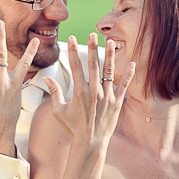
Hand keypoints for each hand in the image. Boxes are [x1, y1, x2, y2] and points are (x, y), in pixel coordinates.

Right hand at [44, 35, 133, 149]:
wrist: (90, 143)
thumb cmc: (73, 128)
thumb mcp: (59, 111)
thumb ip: (54, 93)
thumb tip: (46, 77)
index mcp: (79, 92)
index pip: (76, 67)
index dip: (74, 51)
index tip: (73, 38)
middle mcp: (94, 92)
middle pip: (94, 65)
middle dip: (92, 48)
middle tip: (92, 34)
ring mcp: (107, 97)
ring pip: (110, 72)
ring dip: (110, 56)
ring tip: (111, 42)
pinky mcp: (118, 103)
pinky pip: (125, 86)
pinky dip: (129, 75)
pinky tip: (133, 63)